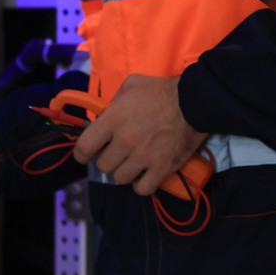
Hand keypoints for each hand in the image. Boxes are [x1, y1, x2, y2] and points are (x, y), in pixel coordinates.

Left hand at [71, 75, 207, 197]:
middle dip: (108, 159)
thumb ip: (113, 101)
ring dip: (124, 171)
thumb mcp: (131, 85)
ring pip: (120, 178)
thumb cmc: (160, 91)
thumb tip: (105, 116)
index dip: (81, 154)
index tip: (85, 155)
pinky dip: (141, 184)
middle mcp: (125, 142)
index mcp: (113, 120)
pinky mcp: (161, 169)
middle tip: (117, 152)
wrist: (193, 102)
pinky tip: (144, 174)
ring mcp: (143, 158)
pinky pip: (142, 189)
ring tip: (132, 162)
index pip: (85, 147)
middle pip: (103, 165)